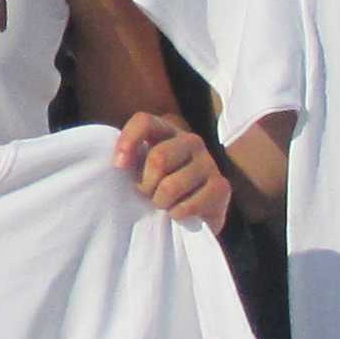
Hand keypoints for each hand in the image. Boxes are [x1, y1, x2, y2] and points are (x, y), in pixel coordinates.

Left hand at [114, 112, 227, 227]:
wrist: (195, 217)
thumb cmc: (159, 189)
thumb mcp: (140, 170)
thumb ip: (129, 160)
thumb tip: (119, 163)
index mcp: (167, 131)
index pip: (144, 122)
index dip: (128, 141)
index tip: (118, 166)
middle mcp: (191, 141)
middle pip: (158, 158)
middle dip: (145, 185)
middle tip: (147, 195)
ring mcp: (209, 162)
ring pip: (170, 186)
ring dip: (160, 203)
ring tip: (164, 204)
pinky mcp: (221, 187)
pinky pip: (187, 206)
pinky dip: (177, 215)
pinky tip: (180, 213)